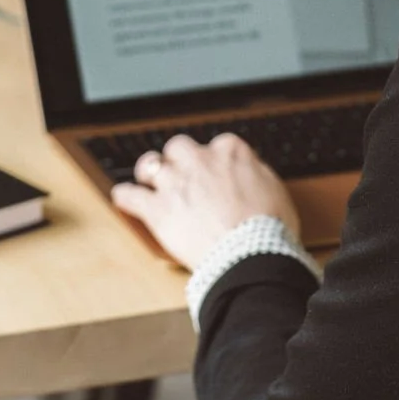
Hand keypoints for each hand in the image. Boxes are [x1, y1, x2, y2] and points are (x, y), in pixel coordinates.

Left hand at [109, 133, 297, 270]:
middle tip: (181, 174)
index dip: (214, 161)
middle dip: (178, 159)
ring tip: (148, 179)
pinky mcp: (156, 208)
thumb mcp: (275, 190)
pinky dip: (124, 197)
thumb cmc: (268, 228)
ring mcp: (175, 183)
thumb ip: (256, 172)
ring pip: (150, 164)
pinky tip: (123, 197)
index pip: (217, 146)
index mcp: (230, 152)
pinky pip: (129, 195)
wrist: (249, 253)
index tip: (214, 173)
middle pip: (179, 148)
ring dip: (148, 171)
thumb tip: (250, 168)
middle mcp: (199, 161)